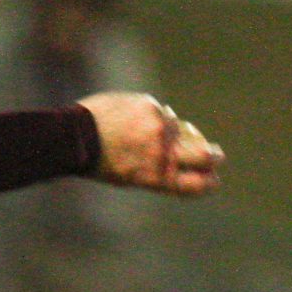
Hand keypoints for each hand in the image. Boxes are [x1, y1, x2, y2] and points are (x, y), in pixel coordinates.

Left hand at [79, 92, 222, 198]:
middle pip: (206, 156)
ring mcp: (160, 129)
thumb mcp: (132, 177)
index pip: (199, 183)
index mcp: (159, 177)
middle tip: (215, 155)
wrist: (76, 138)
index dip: (210, 182)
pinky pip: (163, 112)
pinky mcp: (151, 107)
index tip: (214, 178)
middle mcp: (164, 154)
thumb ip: (160, 169)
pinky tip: (134, 119)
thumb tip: (184, 154)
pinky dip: (154, 117)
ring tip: (150, 135)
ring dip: (176, 133)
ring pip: (184, 129)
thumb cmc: (100, 163)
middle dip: (214, 156)